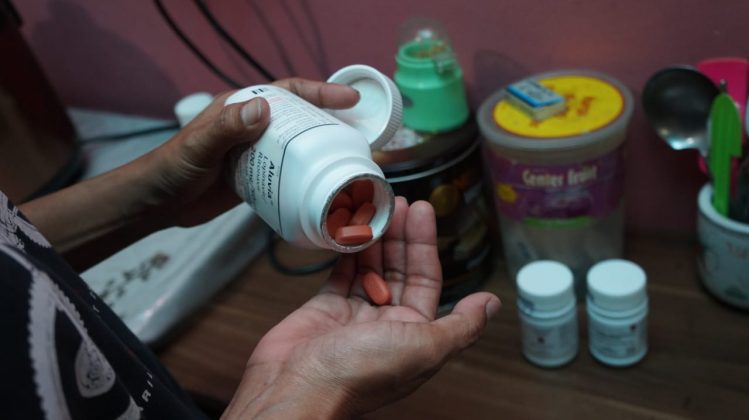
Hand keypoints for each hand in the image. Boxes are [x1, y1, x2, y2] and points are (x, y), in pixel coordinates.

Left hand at [19, 78, 358, 269]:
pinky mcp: (254, 175)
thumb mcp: (199, 147)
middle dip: (329, 119)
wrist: (157, 204)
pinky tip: (321, 184)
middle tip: (359, 131)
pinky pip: (286, 169)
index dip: (319, 92)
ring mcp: (254, 151)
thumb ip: (227, 128)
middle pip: (298, 116)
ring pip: (295, 143)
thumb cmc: (172, 169)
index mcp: (240, 107)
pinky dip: (305, 174)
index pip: (287, 91)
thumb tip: (265, 109)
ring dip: (320, 148)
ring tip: (348, 158)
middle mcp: (251, 125)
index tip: (349, 100)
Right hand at [222, 198, 500, 418]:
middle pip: (399, 269)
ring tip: (376, 208)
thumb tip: (492, 303)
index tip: (421, 212)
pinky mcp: (326, 309)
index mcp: (414, 333)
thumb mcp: (424, 347)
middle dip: (400, 234)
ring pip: (371, 268)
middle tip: (396, 201)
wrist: (298, 385)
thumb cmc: (360, 372)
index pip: (427, 278)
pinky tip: (352, 230)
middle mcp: (386, 323)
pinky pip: (340, 273)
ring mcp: (355, 315)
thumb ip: (461, 324)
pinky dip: (346, 251)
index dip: (425, 244)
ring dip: (376, 238)